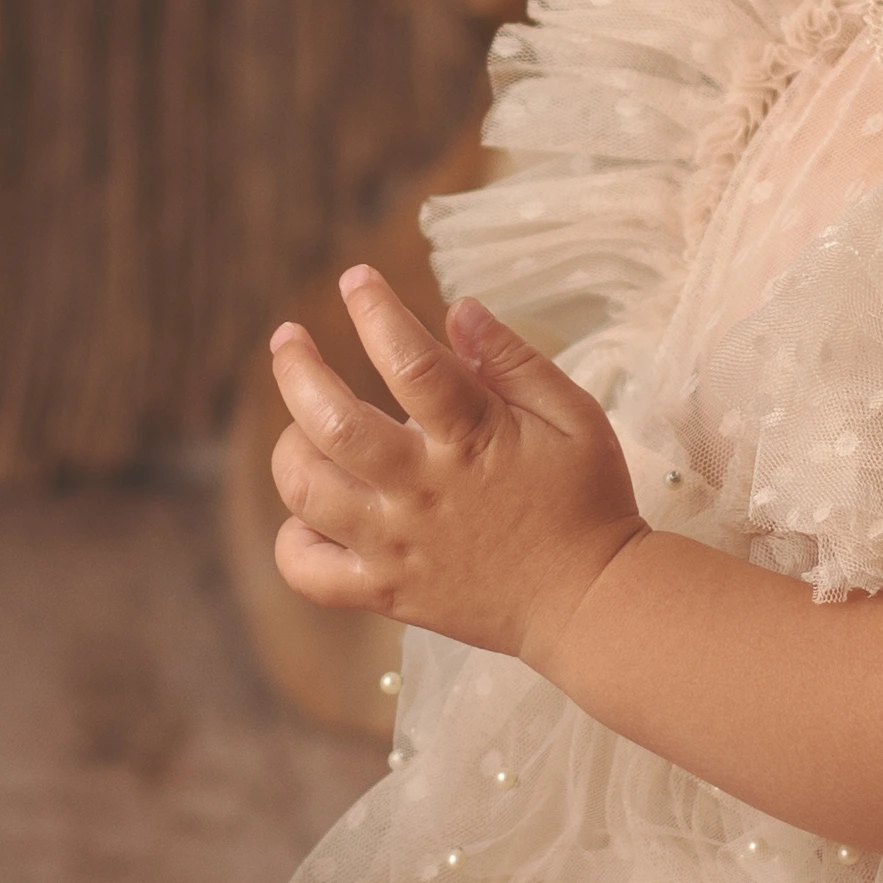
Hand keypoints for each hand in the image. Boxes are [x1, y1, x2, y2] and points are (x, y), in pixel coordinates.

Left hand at [265, 268, 646, 666]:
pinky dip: (294, 539)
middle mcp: (423, 491)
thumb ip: (514, 361)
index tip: (356, 278)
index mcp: (473, 439)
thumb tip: (458, 310)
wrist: (593, 604)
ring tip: (300, 426)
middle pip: (332, 422)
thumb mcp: (574, 417)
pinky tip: (312, 513)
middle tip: (289, 338)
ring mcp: (398, 545)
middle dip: (298, 368)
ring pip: (307, 490)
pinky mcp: (386, 593)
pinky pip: (309, 571)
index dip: (374, 310)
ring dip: (289, 445)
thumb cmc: (587, 502)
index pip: (409, 360)